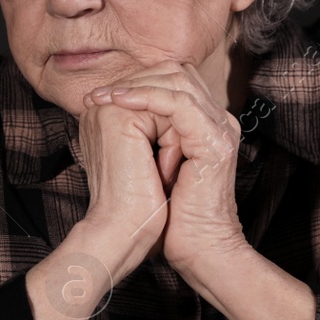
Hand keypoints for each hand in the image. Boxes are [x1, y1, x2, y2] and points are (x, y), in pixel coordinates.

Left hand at [86, 61, 246, 280]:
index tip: (99, 96)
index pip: (174, 80)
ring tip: (104, 99)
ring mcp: (221, 128)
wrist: (195, 246)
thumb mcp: (151, 161)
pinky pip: (179, 103)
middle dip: (133, 79)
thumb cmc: (171, 213)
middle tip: (98, 95)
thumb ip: (143, 132)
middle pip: (178, 73)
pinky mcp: (214, 141)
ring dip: (136, 87)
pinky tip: (120, 104)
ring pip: (178, 82)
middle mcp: (218, 121)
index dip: (136, 81)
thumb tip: (107, 109)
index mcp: (206, 124)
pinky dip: (146, 98)